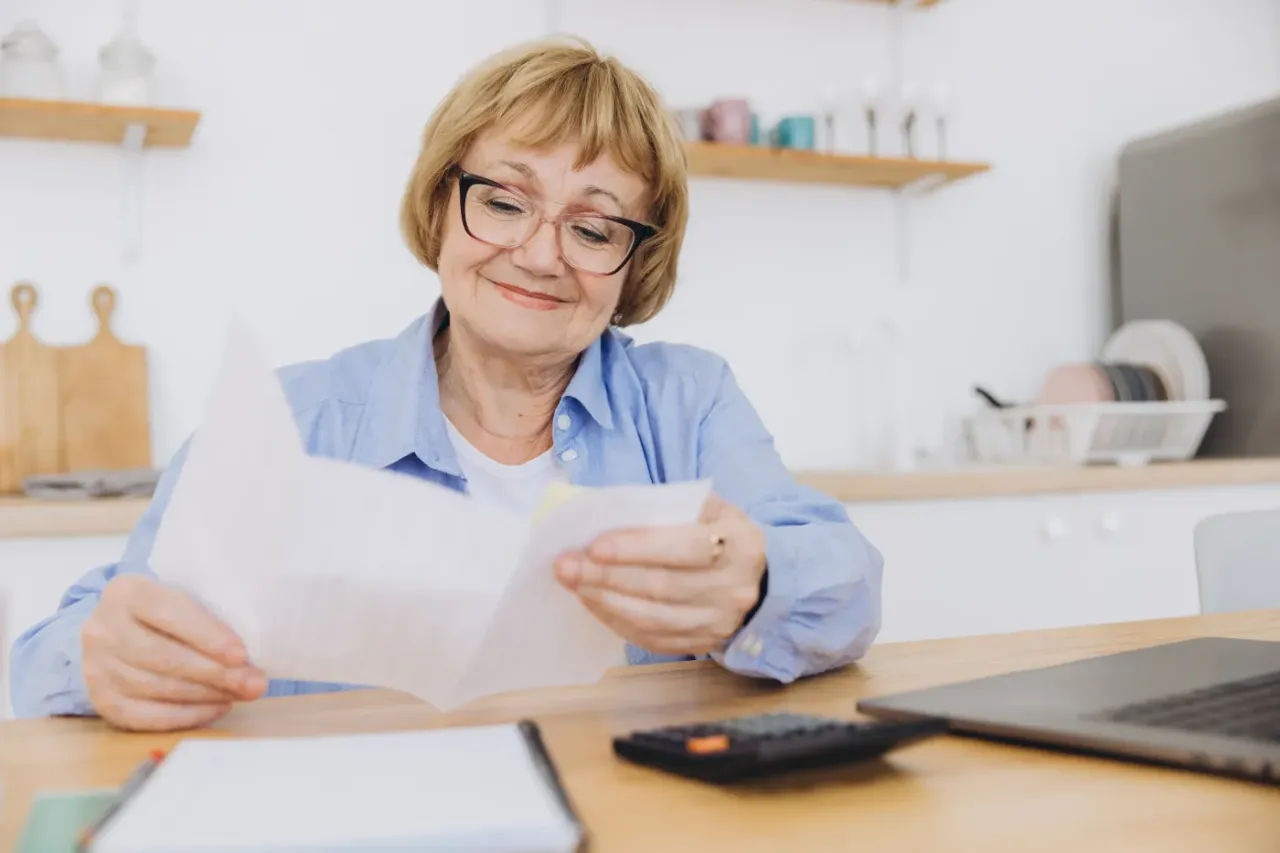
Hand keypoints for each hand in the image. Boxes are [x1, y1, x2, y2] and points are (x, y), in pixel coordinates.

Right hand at [81, 575, 267, 730]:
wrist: (117, 630)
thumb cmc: (164, 612)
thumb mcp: (179, 597)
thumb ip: (206, 614)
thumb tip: (249, 655)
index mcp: (126, 592)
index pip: (169, 613)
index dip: (207, 635)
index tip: (242, 654)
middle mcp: (102, 629)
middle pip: (165, 657)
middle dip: (216, 673)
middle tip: (255, 682)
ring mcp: (97, 667)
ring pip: (158, 688)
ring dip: (207, 695)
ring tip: (241, 694)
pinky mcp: (102, 700)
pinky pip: (147, 716)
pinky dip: (187, 715)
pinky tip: (216, 708)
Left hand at [554, 493, 766, 655]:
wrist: (758, 578)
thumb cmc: (719, 534)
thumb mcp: (708, 509)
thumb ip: (668, 508)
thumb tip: (604, 512)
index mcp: (739, 543)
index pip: (684, 546)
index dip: (637, 548)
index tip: (594, 546)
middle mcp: (734, 587)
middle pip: (662, 585)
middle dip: (607, 576)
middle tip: (566, 565)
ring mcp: (720, 621)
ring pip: (653, 617)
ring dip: (605, 601)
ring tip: (573, 583)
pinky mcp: (703, 643)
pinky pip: (652, 637)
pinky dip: (616, 620)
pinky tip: (593, 603)